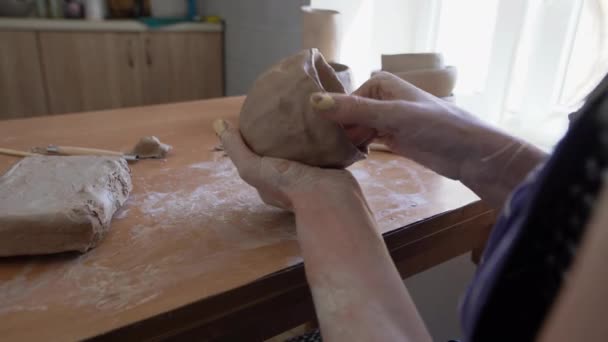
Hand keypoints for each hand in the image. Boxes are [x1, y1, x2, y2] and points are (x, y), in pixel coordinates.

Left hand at [213, 119, 360, 209]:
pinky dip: (322, 136)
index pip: (259, 159)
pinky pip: (325, 148)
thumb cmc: (287, 185)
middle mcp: (291, 181)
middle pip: (283, 153)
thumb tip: (218, 123)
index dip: (256, 142)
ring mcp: (312, 176)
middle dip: (282, 135)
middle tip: (283, 111)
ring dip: (304, 134)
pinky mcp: (331, 168)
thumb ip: (236, 148)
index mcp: (270, 184)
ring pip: (305, 150)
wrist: (329, 198)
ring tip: (303, 110)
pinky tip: (322, 119)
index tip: (259, 121)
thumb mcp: (252, 167)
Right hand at [310, 72, 545, 207]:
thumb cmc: (436, 126)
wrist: (470, 154)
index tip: (312, 134)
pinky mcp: (390, 140)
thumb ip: (354, 110)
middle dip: (335, 131)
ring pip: (354, 129)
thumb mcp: (392, 115)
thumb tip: (314, 102)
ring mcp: (385, 120)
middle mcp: (380, 99)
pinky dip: (355, 150)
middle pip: (347, 114)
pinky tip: (342, 160)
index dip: (329, 115)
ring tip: (325, 157)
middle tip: (316, 151)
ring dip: (344, 142)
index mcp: (381, 84)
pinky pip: (365, 142)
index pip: (343, 99)